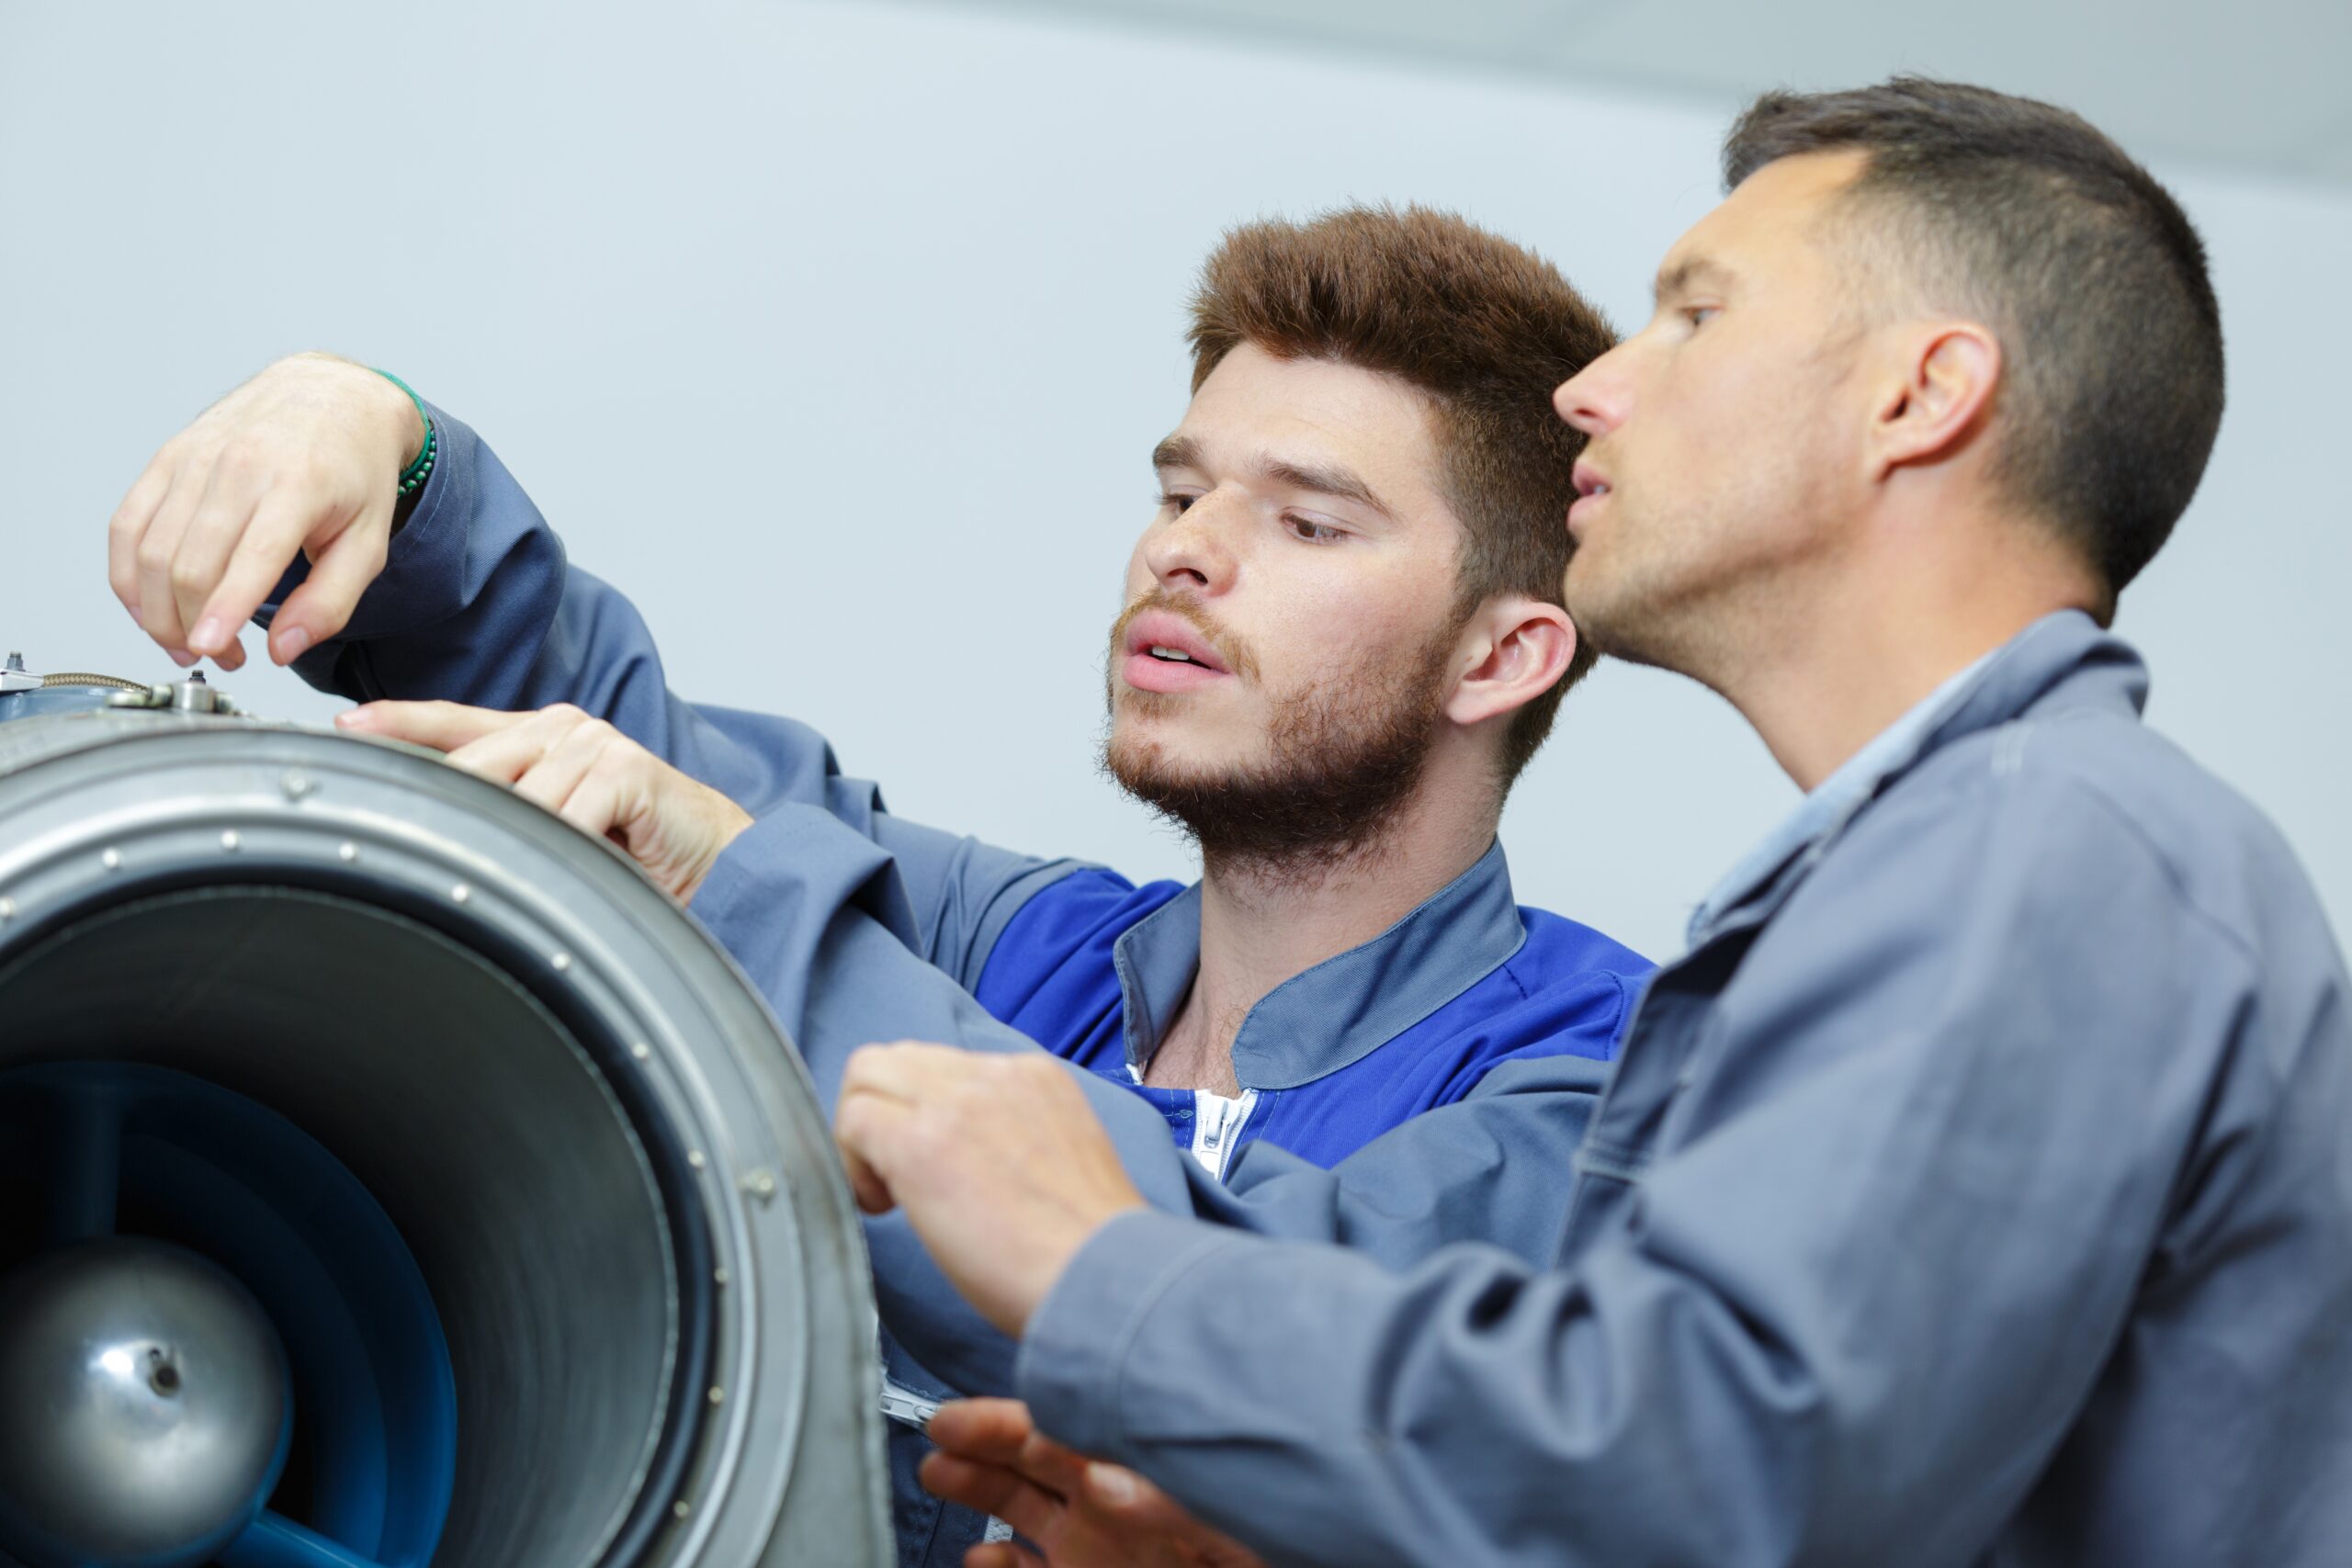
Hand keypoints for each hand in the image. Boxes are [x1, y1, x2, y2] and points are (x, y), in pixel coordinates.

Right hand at [108, 352, 424, 670]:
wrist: (330, 396)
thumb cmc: (353, 472)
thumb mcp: (369, 541)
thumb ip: (331, 601)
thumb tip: (285, 648)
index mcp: (298, 483)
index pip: (250, 556)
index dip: (222, 611)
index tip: (210, 650)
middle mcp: (239, 465)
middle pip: (190, 563)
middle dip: (194, 626)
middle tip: (222, 658)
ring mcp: (194, 459)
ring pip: (151, 551)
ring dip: (158, 611)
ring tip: (187, 642)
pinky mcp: (166, 459)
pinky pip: (127, 525)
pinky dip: (129, 576)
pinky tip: (150, 607)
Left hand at [339, 700, 752, 901]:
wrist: (717, 859)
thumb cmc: (639, 848)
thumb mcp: (561, 824)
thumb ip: (513, 810)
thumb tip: (443, 826)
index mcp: (544, 735)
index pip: (458, 721)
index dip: (402, 721)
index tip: (347, 726)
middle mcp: (566, 730)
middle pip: (476, 760)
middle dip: (449, 801)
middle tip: (421, 838)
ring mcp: (596, 745)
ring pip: (521, 798)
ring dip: (522, 841)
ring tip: (534, 872)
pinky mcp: (627, 771)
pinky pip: (569, 816)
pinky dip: (566, 847)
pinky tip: (577, 867)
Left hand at [833, 1043, 1144, 1335]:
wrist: (1100, 1276)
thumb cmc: (1084, 1248)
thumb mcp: (1060, 1158)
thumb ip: (1013, 1134)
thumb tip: (965, 1155)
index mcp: (1034, 1077)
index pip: (944, 1064)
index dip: (921, 1112)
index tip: (934, 1166)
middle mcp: (995, 1074)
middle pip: (898, 1056)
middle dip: (881, 1111)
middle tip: (896, 1179)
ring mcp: (956, 1102)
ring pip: (866, 1073)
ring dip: (862, 1132)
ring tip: (890, 1195)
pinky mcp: (921, 1143)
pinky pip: (852, 1120)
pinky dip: (852, 1165)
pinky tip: (885, 1208)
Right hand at [922, 1399, 1266, 1567]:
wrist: (1291, 1567)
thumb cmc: (1264, 1544)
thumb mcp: (1220, 1517)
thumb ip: (1165, 1499)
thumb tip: (1107, 1480)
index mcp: (1141, 1472)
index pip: (1063, 1429)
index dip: (1007, 1421)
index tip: (957, 1420)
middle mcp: (1112, 1503)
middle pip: (1033, 1458)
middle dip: (982, 1442)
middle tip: (937, 1433)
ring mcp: (1097, 1546)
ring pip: (1022, 1506)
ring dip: (979, 1489)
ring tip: (938, 1472)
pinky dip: (998, 1564)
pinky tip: (981, 1555)